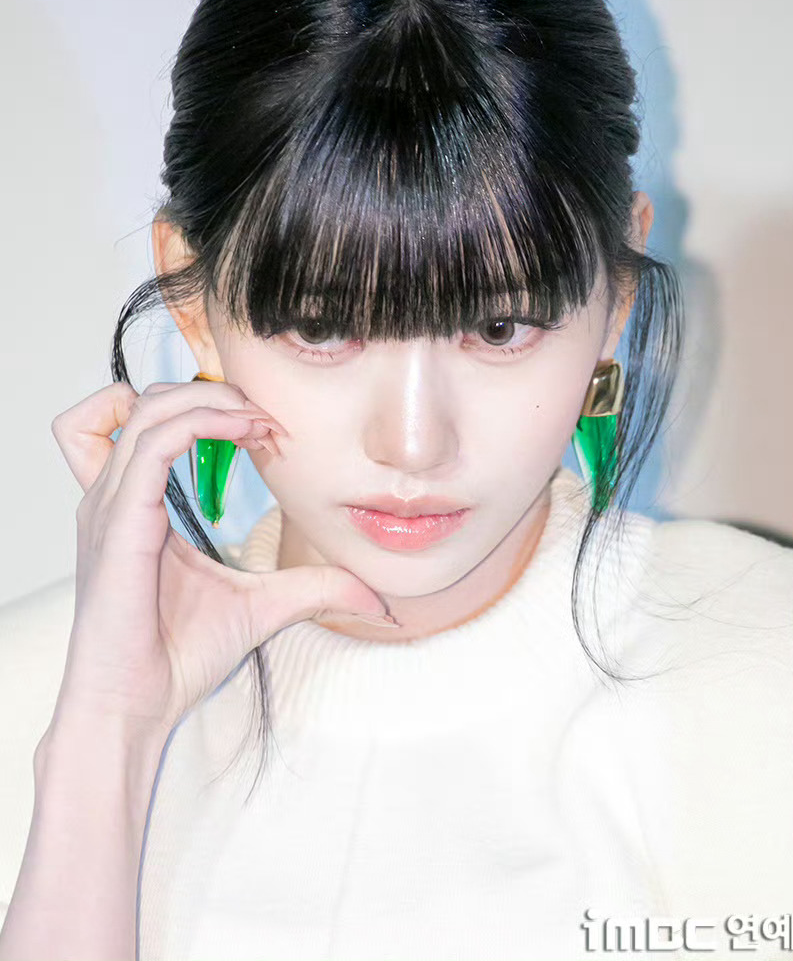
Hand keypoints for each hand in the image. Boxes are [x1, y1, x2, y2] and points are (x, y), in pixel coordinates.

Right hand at [47, 379, 392, 738]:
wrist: (133, 706)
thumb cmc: (176, 657)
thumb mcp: (263, 606)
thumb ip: (314, 589)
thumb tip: (376, 599)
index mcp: (134, 504)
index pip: (149, 421)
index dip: (206, 406)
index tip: (266, 429)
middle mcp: (114, 497)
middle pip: (144, 400)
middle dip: (209, 392)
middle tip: (265, 420)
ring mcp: (109, 506)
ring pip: (145, 408)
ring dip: (209, 399)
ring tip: (257, 421)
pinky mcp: (117, 524)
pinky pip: (151, 444)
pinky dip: (199, 423)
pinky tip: (245, 435)